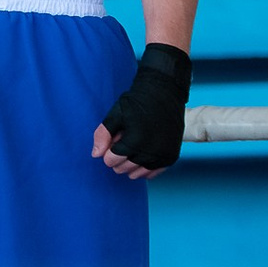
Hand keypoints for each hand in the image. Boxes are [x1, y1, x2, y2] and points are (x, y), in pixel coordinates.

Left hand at [93, 43, 190, 178]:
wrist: (164, 94)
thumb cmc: (136, 103)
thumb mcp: (115, 115)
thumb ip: (103, 135)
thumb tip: (95, 155)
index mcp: (135, 141)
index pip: (113, 159)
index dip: (107, 155)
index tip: (108, 149)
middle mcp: (151, 151)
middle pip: (127, 167)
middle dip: (118, 161)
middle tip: (116, 152)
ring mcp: (163, 154)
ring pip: (141, 171)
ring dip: (131, 168)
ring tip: (126, 159)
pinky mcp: (172, 155)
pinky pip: (156, 171)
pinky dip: (146, 170)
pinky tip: (139, 164)